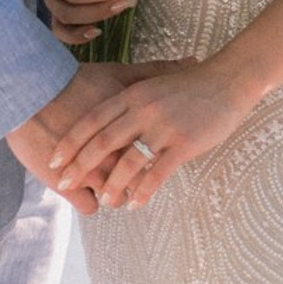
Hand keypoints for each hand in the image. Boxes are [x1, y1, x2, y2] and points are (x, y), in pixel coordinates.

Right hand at [6, 62, 154, 213]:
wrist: (27, 94)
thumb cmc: (70, 81)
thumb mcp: (115, 72)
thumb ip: (152, 71)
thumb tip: (189, 61)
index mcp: (128, 131)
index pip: (155, 154)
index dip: (153, 156)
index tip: (148, 153)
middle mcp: (114, 155)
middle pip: (138, 179)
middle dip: (135, 179)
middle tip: (128, 173)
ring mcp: (91, 174)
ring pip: (115, 198)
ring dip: (111, 193)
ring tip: (104, 184)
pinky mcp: (68, 187)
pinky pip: (90, 207)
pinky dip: (88, 200)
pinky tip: (85, 190)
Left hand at [49, 59, 254, 209]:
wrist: (228, 80)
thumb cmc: (191, 84)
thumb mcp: (153, 84)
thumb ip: (131, 100)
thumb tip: (108, 120)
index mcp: (132, 95)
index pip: (92, 120)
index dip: (71, 142)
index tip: (53, 160)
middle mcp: (143, 110)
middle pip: (103, 142)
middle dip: (80, 165)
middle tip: (64, 183)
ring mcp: (163, 127)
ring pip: (129, 161)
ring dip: (113, 184)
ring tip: (104, 200)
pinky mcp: (183, 143)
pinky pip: (158, 173)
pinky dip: (143, 191)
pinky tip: (135, 203)